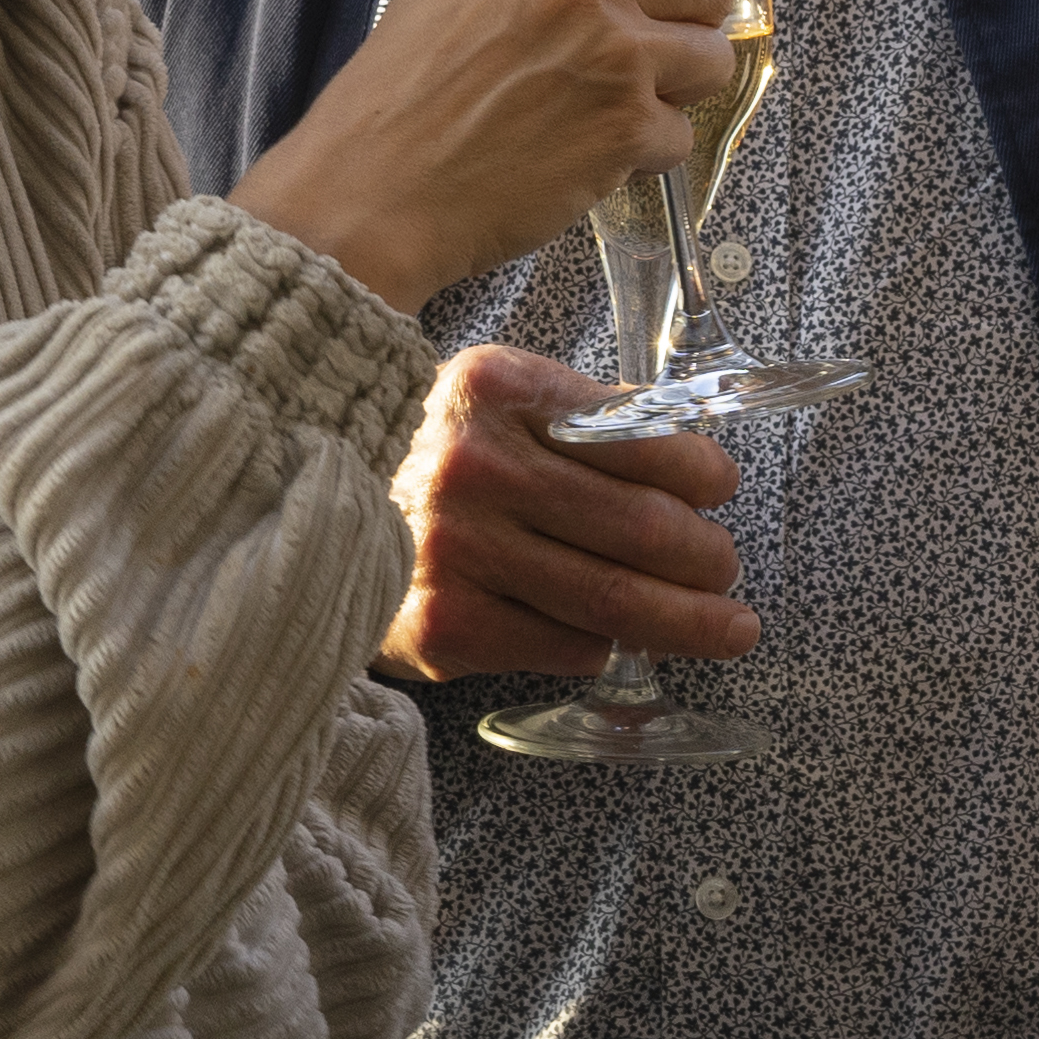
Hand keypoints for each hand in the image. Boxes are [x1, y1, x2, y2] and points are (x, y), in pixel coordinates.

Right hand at [231, 0, 729, 313]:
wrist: (369, 189)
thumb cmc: (397, 95)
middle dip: (693, 20)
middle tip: (659, 52)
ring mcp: (616, 53)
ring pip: (713, 57)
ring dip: (679, 87)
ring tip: (620, 108)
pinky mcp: (627, 126)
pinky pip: (681, 133)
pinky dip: (647, 152)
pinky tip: (590, 157)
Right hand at [376, 343, 756, 681]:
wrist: (311, 518)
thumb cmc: (431, 458)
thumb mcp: (496, 400)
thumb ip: (585, 416)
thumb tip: (692, 461)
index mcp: (499, 391)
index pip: (637, 436)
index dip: (700, 471)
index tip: (722, 488)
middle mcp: (476, 467)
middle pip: (641, 528)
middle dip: (708, 557)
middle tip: (727, 570)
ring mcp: (458, 550)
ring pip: (616, 600)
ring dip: (688, 620)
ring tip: (725, 625)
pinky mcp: (447, 625)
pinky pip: (568, 646)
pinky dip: (606, 646)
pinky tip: (614, 637)